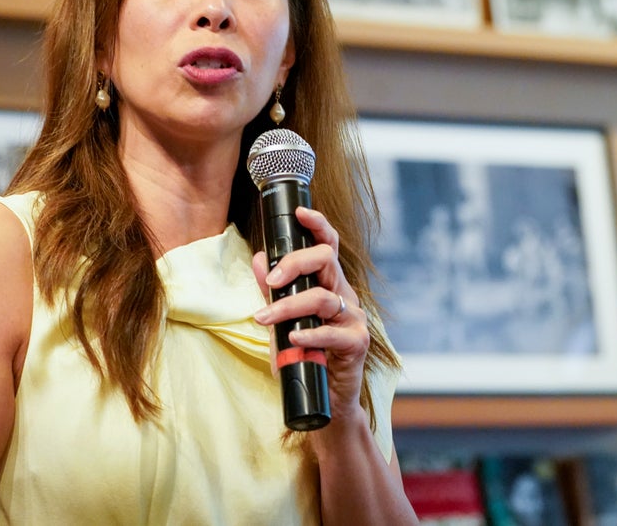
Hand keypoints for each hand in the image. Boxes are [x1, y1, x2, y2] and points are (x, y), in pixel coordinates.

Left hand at [252, 207, 369, 422]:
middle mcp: (344, 296)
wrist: (324, 402)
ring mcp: (353, 319)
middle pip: (327, 261)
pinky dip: (311, 334)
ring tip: (264, 318)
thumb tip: (259, 259)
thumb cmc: (305, 359)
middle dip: (296, 264)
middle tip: (272, 281)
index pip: (327, 247)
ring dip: (290, 306)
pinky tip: (293, 339)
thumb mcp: (281, 322)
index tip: (300, 213)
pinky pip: (334, 333)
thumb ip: (272, 292)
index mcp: (329, 285)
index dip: (318, 226)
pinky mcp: (357, 344)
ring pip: (324, 298)